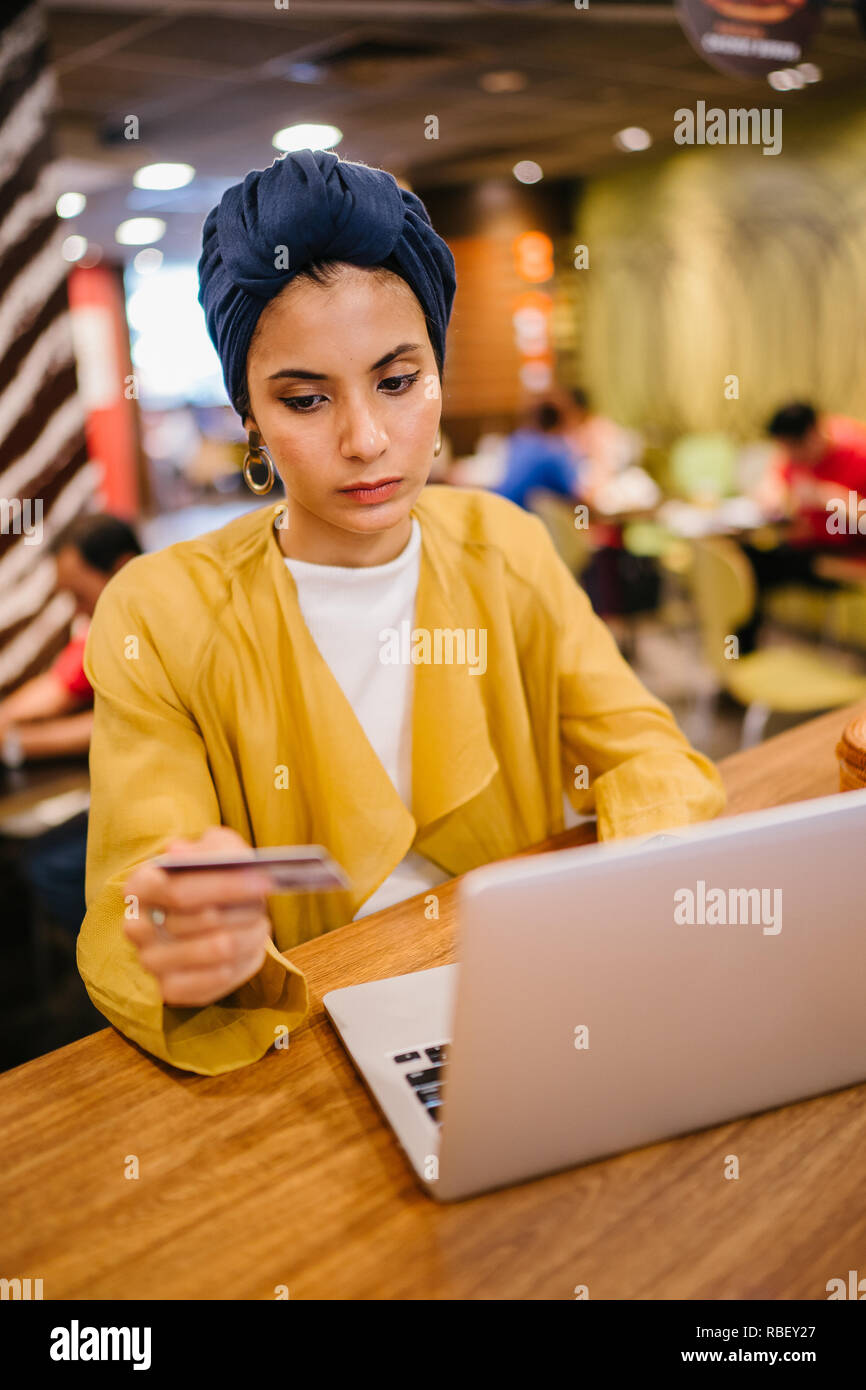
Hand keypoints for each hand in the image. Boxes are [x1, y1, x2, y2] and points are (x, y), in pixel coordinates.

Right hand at [123, 826, 274, 1007]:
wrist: (207, 916)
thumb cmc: (212, 878)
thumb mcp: (215, 849)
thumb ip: (210, 846)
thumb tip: (178, 852)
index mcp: (140, 886)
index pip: (178, 890)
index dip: (225, 886)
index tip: (264, 882)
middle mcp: (137, 926)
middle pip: (205, 919)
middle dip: (244, 909)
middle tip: (263, 903)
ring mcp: (151, 961)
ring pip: (220, 948)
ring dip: (251, 934)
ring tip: (260, 923)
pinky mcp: (170, 989)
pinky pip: (219, 978)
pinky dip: (244, 960)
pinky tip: (250, 947)